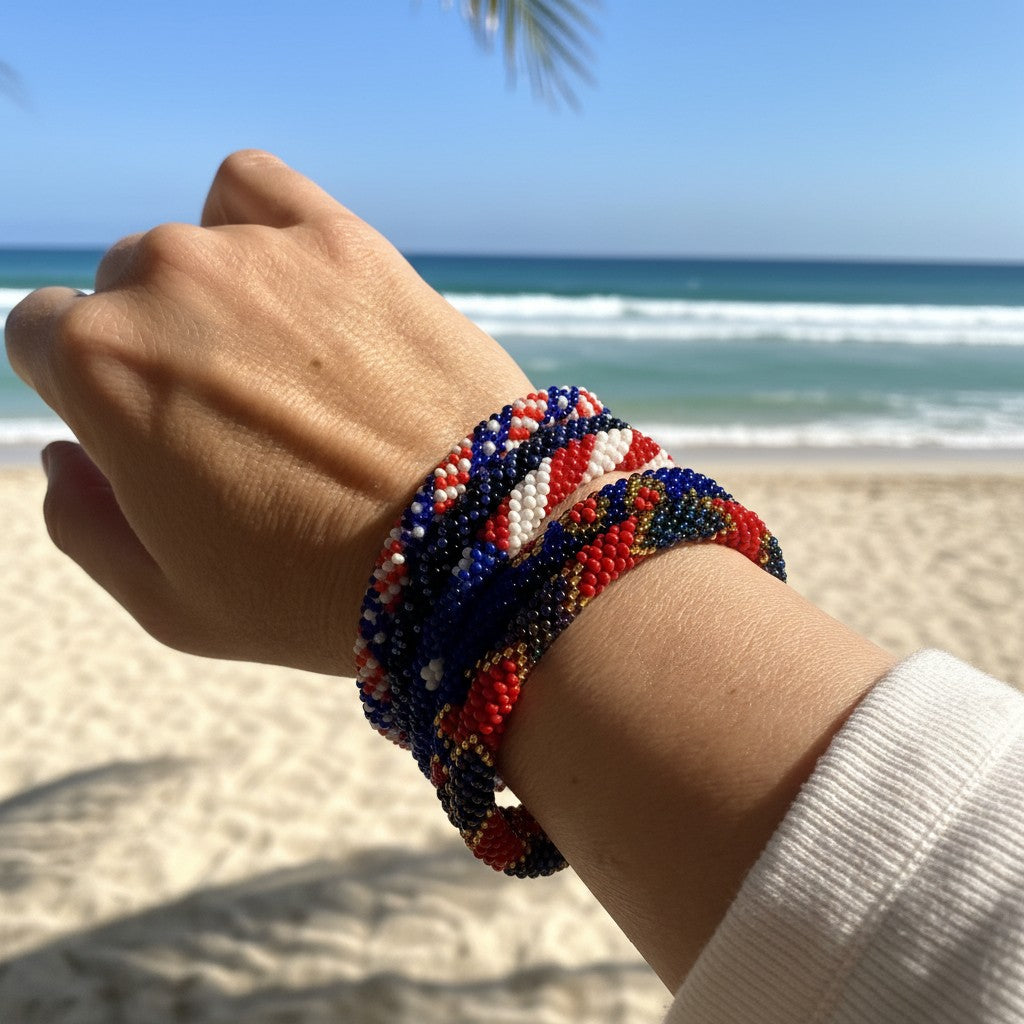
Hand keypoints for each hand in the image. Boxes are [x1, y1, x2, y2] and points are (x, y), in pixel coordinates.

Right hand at [5, 150, 531, 672]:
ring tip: (288, 371)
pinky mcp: (345, 239)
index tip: (146, 429)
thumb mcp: (169, 602)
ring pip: (191, 251)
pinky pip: (257, 191)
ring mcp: (259, 252)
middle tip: (237, 420)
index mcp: (97, 365)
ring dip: (214, 300)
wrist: (476, 552)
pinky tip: (292, 283)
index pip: (40, 337)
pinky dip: (256, 227)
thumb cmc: (317, 594)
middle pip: (122, 293)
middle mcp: (163, 282)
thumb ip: (84, 524)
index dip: (89, 392)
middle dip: (157, 350)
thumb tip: (62, 456)